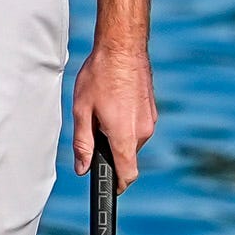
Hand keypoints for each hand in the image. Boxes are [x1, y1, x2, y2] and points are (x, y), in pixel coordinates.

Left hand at [73, 40, 155, 186]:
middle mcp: (143, 131)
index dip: (117, 185)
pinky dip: (126, 123)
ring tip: (103, 110)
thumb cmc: (100, 76)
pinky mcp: (152, 110)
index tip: (107, 187)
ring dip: (118, 135)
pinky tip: (114, 102)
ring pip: (132, 141)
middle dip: (111, 152)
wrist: (123, 47)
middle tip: (94, 129)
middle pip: (127, 157)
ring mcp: (150, 120)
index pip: (127, 174)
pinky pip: (138, 127)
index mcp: (125, 135)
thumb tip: (82, 168)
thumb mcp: (82, 111)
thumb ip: (83, 143)